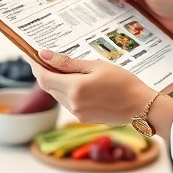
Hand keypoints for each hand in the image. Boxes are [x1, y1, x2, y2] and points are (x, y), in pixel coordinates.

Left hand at [32, 49, 155, 125]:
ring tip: (62, 67)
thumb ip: (68, 62)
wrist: (140, 106)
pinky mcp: (83, 118)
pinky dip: (66, 91)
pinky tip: (75, 82)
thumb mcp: (95, 66)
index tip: (31, 55)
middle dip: (44, 72)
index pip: (44, 77)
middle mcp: (72, 103)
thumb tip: (44, 55)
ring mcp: (77, 113)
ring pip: (57, 95)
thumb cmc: (122, 81)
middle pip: (48, 86)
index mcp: (74, 88)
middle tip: (45, 58)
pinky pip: (67, 102)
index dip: (35, 65)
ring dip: (55, 82)